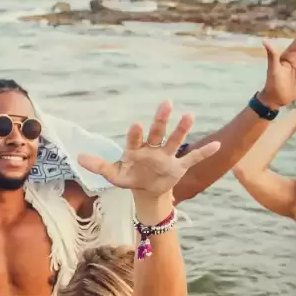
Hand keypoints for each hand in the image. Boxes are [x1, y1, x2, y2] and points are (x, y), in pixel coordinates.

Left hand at [77, 101, 219, 196]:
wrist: (147, 191)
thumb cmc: (130, 177)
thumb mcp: (113, 174)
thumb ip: (98, 165)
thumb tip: (78, 158)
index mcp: (135, 149)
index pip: (135, 139)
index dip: (135, 134)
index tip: (136, 125)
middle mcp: (152, 148)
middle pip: (157, 132)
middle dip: (161, 119)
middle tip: (166, 103)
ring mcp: (167, 156)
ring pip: (175, 140)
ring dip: (182, 129)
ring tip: (189, 115)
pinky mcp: (178, 166)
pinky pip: (193, 158)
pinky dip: (204, 152)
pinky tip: (217, 144)